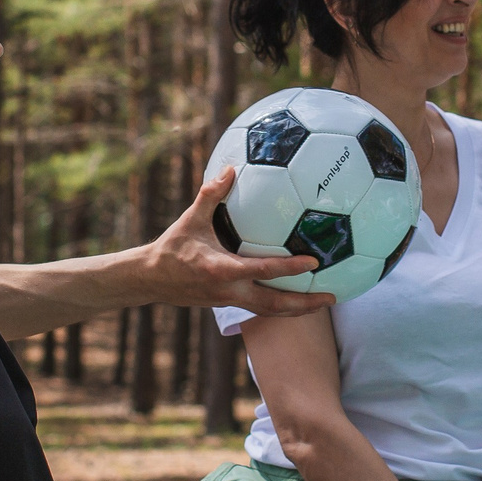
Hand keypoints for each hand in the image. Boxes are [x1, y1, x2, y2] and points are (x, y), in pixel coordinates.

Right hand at [136, 169, 333, 316]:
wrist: (150, 279)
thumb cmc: (171, 248)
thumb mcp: (190, 220)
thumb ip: (210, 195)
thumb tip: (229, 169)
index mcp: (222, 270)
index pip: (263, 270)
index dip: (289, 268)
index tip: (313, 262)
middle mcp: (229, 290)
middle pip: (273, 304)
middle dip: (303, 304)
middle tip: (331, 298)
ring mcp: (229, 301)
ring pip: (269, 311)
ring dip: (296, 310)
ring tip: (322, 303)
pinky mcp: (227, 304)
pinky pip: (259, 308)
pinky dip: (280, 306)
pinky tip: (296, 300)